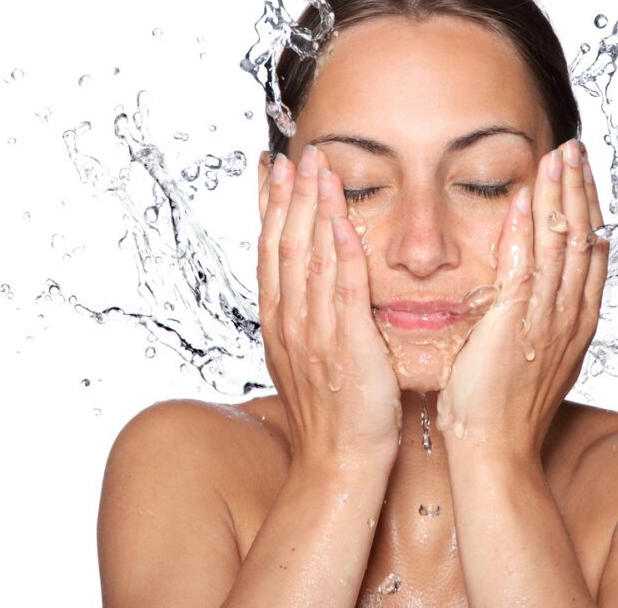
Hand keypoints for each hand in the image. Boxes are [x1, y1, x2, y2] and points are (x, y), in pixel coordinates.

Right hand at [256, 145, 401, 470]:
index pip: (270, 251)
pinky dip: (343, 251)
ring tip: (318, 168)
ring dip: (313, 209)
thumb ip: (305, 318)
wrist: (338, 462)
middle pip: (284, 245)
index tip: (270, 171)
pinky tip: (344, 219)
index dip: (269, 207)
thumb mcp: (306, 359)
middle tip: (294, 155)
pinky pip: (345, 288)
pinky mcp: (348, 343)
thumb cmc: (330, 414)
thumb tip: (306, 287)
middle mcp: (290, 321)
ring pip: (310, 257)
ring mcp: (315, 331)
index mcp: (279, 322)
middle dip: (288, 196)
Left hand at [435, 139, 607, 459]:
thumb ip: (540, 320)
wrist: (495, 450)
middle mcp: (569, 316)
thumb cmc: (504, 408)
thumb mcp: (534, 357)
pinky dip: (527, 231)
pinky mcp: (515, 326)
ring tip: (558, 157)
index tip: (581, 175)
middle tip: (574, 150)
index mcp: (575, 322)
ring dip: (560, 197)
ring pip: (562, 246)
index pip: (590, 252)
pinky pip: (525, 268)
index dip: (588, 208)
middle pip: (584, 239)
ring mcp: (546, 320)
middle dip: (579, 190)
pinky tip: (527, 198)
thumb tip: (536, 294)